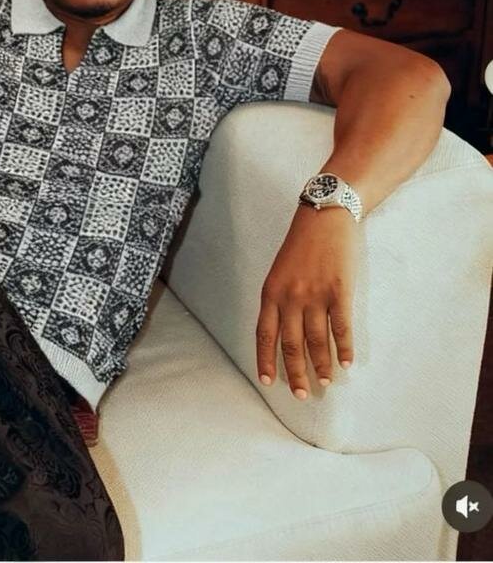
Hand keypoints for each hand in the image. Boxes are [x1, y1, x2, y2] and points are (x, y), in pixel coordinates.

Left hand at [256, 204, 358, 398]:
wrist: (324, 216)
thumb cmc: (302, 244)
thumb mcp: (280, 270)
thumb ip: (279, 299)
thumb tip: (282, 332)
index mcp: (271, 292)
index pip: (265, 334)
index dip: (266, 360)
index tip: (269, 382)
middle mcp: (290, 297)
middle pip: (291, 344)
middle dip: (296, 373)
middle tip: (301, 394)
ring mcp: (315, 295)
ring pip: (317, 341)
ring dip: (321, 365)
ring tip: (326, 382)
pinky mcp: (339, 291)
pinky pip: (341, 328)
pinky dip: (344, 348)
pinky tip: (347, 363)